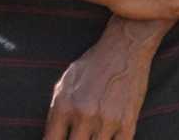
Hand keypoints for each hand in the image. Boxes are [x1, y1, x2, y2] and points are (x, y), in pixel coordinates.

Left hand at [44, 21, 158, 139]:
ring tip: (92, 136)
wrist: (124, 47)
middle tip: (78, 137)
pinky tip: (108, 138)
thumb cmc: (93, 64)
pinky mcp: (127, 122)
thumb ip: (55, 112)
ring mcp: (107, 121)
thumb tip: (50, 137)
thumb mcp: (65, 83)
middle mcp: (84, 115)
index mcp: (65, 106)